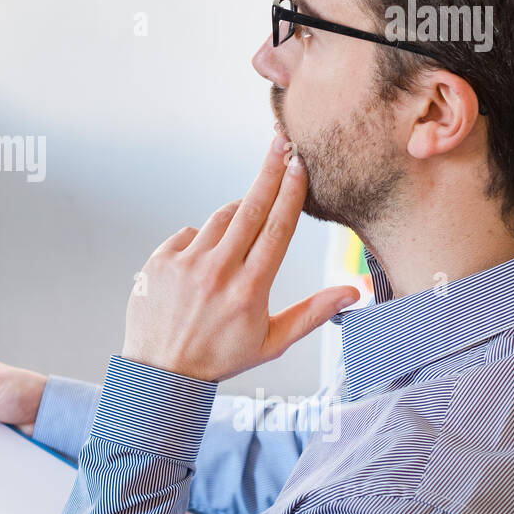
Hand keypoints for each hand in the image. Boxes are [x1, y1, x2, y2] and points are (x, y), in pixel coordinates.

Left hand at [121, 134, 359, 383]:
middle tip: (280, 141)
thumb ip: (313, 313)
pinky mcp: (160, 261)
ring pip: (219, 219)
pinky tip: (201, 266)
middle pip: (250, 208)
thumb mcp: (271, 343)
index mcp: (251, 289)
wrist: (160, 372)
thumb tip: (354, 291)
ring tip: (236, 244)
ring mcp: (186, 264)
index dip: (291, 193)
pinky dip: (200, 241)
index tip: (300, 164)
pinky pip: (189, 234)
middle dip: (269, 172)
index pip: (277, 229)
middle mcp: (218, 271)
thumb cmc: (220, 357)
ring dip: (234, 217)